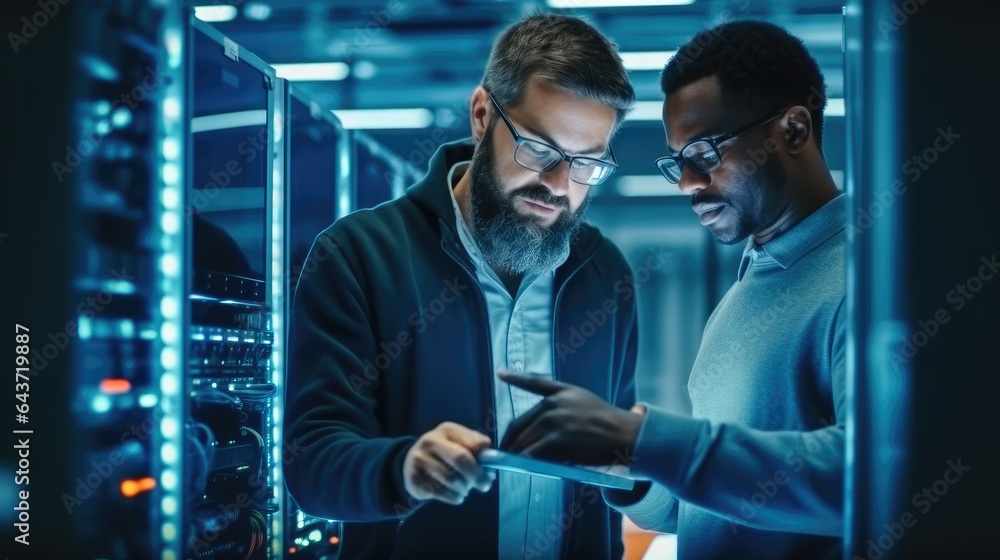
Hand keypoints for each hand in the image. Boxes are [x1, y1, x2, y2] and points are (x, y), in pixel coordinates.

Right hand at [403, 421, 495, 504]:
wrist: (411, 462)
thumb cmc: (444, 453)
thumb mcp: (459, 444)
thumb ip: (476, 450)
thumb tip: (492, 462)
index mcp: (447, 430)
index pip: (472, 443)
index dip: (485, 458)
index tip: (491, 469)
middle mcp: (430, 441)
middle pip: (461, 459)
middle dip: (477, 475)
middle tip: (484, 485)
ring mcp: (419, 459)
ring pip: (451, 479)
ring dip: (464, 488)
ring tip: (465, 488)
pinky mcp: (413, 478)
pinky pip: (440, 492)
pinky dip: (453, 497)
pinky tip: (455, 494)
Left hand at [499, 372, 642, 464]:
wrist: (625, 434)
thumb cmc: (610, 423)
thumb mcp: (586, 401)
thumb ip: (564, 404)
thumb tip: (541, 422)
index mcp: (562, 392)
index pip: (533, 382)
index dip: (515, 377)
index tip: (501, 373)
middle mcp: (553, 403)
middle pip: (520, 422)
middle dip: (509, 439)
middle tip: (503, 450)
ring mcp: (554, 421)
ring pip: (523, 440)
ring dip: (514, 452)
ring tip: (508, 461)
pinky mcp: (556, 439)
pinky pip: (532, 452)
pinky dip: (523, 460)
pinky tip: (518, 466)